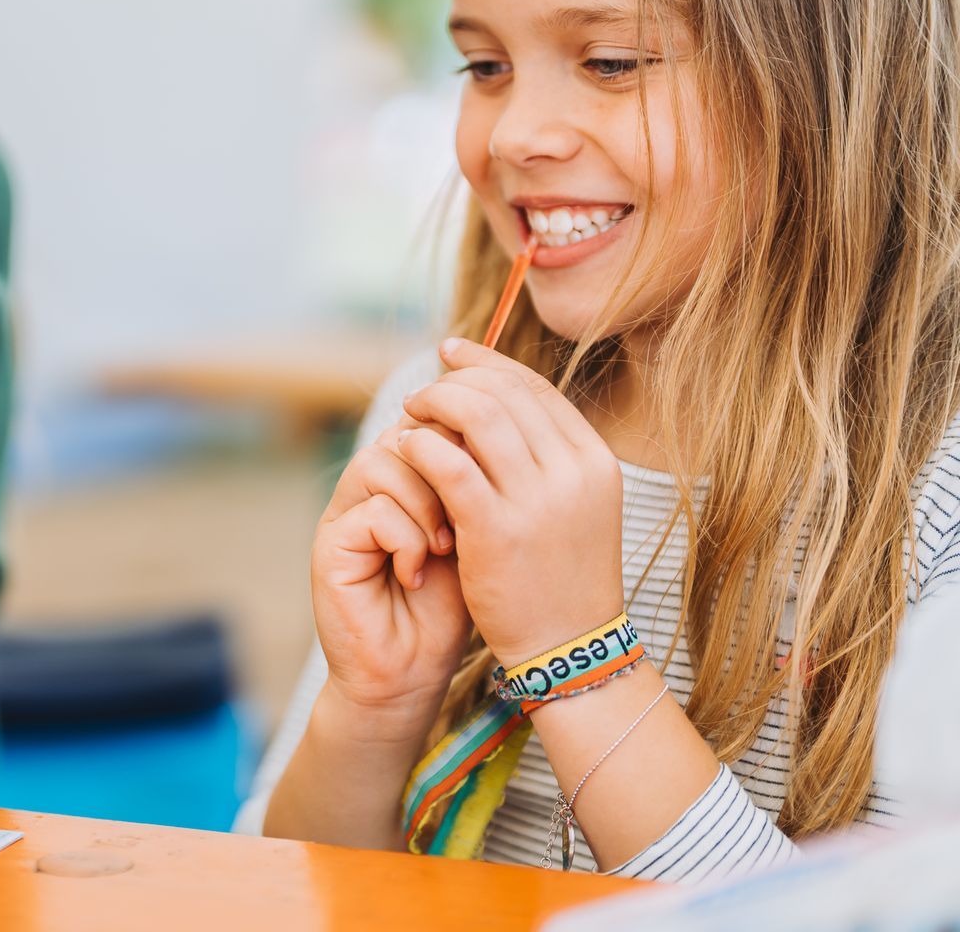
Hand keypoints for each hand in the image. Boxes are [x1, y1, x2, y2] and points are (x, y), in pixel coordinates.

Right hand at [309, 422, 472, 726]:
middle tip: (470, 520)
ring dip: (427, 504)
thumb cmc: (448, 609)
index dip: (461, 439)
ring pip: (385, 462)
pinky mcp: (330, 545)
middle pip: (406, 431)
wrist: (411, 674)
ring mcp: (345, 512)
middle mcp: (368, 486)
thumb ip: (472, 485)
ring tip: (445, 548)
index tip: (489, 481)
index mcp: (405, 476)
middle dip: (449, 469)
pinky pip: (373, 510)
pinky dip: (406, 541)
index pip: (430, 421)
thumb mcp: (473, 537)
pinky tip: (415, 574)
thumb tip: (493, 433)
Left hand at [396, 338, 624, 664]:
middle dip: (453, 380)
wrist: (570, 647)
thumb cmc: (560, 576)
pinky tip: (406, 449)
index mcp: (594, 460)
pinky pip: (447, 463)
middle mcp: (573, 471)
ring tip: (410, 416)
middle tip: (423, 393)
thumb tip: (494, 400)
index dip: (487, 362)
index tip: (451, 353)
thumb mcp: (573, 506)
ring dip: (432, 406)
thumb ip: (543, 457)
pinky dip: (421, 446)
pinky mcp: (496, 529)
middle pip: (501, 392)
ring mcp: (538, 500)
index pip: (533, 387)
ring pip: (474, 415)